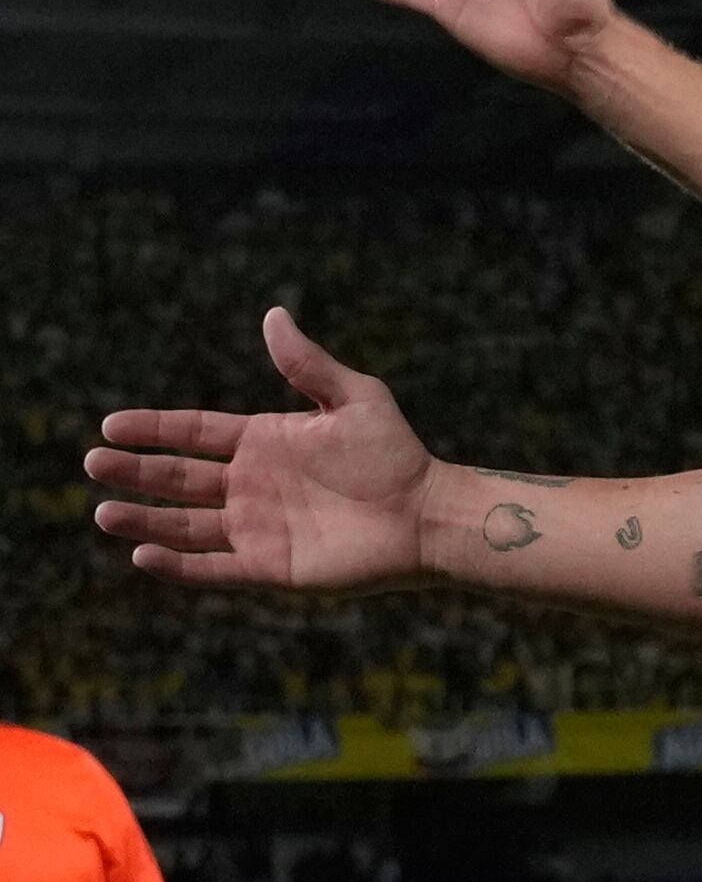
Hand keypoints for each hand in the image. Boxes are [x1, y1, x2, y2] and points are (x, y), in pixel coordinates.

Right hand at [90, 310, 437, 591]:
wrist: (428, 513)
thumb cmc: (396, 454)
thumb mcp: (354, 399)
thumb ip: (308, 364)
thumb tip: (273, 314)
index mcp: (265, 442)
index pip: (195, 433)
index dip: (154, 429)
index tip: (111, 425)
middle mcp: (251, 485)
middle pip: (177, 478)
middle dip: (135, 471)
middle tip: (93, 462)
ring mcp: (257, 527)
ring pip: (184, 524)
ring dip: (144, 520)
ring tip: (103, 512)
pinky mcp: (269, 566)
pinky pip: (213, 567)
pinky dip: (177, 565)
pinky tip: (142, 555)